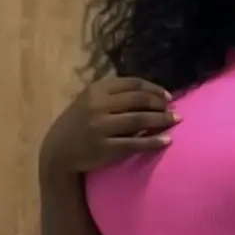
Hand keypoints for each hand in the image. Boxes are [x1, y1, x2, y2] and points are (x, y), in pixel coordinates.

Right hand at [41, 76, 177, 174]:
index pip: (133, 83)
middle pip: (138, 99)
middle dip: (160, 104)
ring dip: (161, 119)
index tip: (167, 96)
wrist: (59, 151)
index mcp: (96, 90)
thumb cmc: (79, 123)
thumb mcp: (90, 101)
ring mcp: (101, 127)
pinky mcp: (105, 147)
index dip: (154, 88)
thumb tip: (150, 93)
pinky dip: (153, 142)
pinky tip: (167, 141)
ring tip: (176, 120)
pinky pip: (135, 143)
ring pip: (139, 120)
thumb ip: (114, 94)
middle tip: (173, 109)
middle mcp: (98, 105)